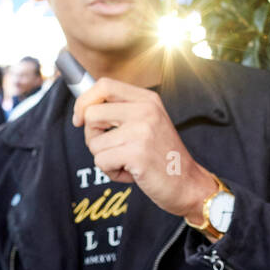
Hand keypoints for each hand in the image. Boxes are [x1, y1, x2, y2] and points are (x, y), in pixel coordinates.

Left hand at [71, 77, 213, 220]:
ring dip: (104, 158)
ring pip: (93, 142)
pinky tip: (131, 173)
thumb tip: (84, 108)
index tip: (80, 118)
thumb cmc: (163, 157)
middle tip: (111, 148)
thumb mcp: (149, 123)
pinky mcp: (137, 153)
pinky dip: (111, 172)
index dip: (84, 101)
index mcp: (147, 99)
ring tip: (128, 162)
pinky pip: (101, 162)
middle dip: (92, 136)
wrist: (188, 184)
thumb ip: (123, 111)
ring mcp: (142, 131)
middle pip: (91, 113)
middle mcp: (145, 110)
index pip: (104, 85)